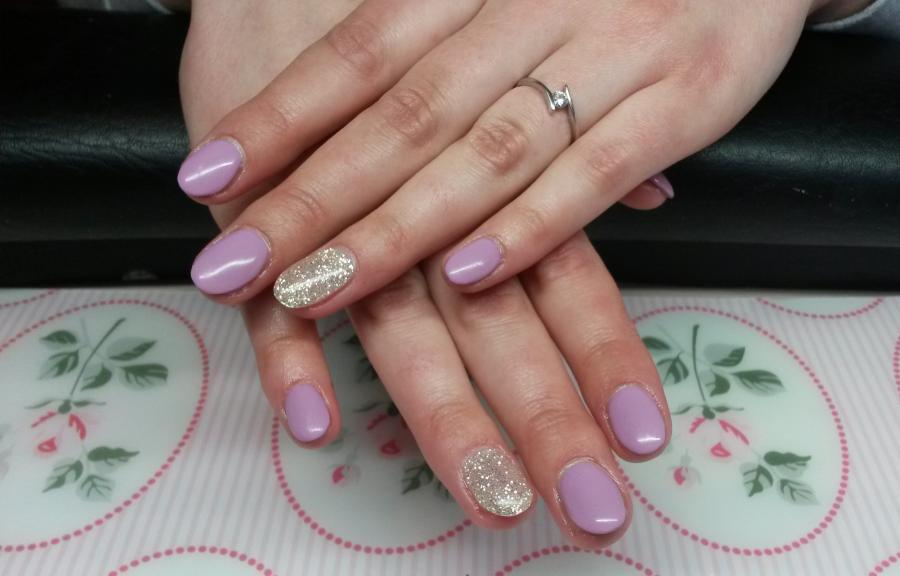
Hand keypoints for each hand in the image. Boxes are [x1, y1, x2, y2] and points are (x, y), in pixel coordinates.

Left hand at [179, 0, 839, 316]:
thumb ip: (442, 32)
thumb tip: (341, 113)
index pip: (361, 49)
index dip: (281, 116)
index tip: (205, 177)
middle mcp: (536, 4)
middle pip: (406, 113)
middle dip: (314, 196)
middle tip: (235, 263)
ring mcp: (612, 49)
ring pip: (488, 149)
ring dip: (400, 227)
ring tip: (318, 288)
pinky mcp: (683, 99)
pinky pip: (597, 169)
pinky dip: (533, 224)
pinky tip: (469, 275)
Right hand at [180, 0, 671, 545]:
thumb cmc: (419, 30)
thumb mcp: (509, 74)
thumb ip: (573, 151)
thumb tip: (655, 191)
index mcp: (499, 169)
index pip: (565, 275)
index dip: (605, 355)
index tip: (642, 436)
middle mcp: (435, 195)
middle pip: (499, 318)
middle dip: (544, 417)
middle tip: (587, 508)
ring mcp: (344, 204)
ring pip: (400, 312)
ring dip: (442, 412)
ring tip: (484, 493)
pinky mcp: (259, 204)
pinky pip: (271, 291)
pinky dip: (289, 353)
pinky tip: (315, 422)